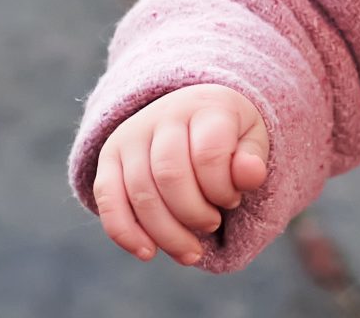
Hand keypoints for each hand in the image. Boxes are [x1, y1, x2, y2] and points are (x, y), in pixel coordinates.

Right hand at [92, 83, 269, 265]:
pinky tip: (148, 253)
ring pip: (140, 192)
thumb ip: (251, 159)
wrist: (192, 112)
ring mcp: (131, 135)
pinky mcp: (108, 156)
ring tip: (191, 250)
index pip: (208, 153)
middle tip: (212, 225)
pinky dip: (125, 232)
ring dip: (166, 232)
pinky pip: (107, 198)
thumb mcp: (251, 139)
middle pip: (169, 175)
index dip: (222, 189)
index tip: (233, 201)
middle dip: (193, 214)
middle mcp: (162, 116)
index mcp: (205, 106)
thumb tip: (250, 175)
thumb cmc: (228, 134)